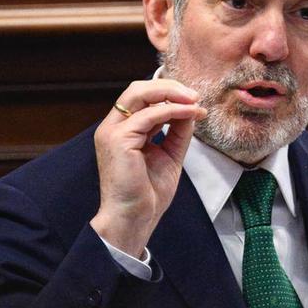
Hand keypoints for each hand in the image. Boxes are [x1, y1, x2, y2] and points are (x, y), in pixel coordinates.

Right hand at [90, 79, 206, 258]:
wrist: (134, 220)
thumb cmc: (147, 194)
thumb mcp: (169, 154)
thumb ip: (177, 131)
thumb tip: (192, 108)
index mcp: (121, 130)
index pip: (141, 97)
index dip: (167, 93)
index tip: (194, 100)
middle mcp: (112, 127)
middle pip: (138, 89)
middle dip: (169, 87)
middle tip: (195, 95)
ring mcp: (112, 132)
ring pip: (140, 94)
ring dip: (172, 94)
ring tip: (195, 101)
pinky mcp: (118, 140)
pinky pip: (149, 115)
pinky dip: (172, 110)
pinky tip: (190, 113)